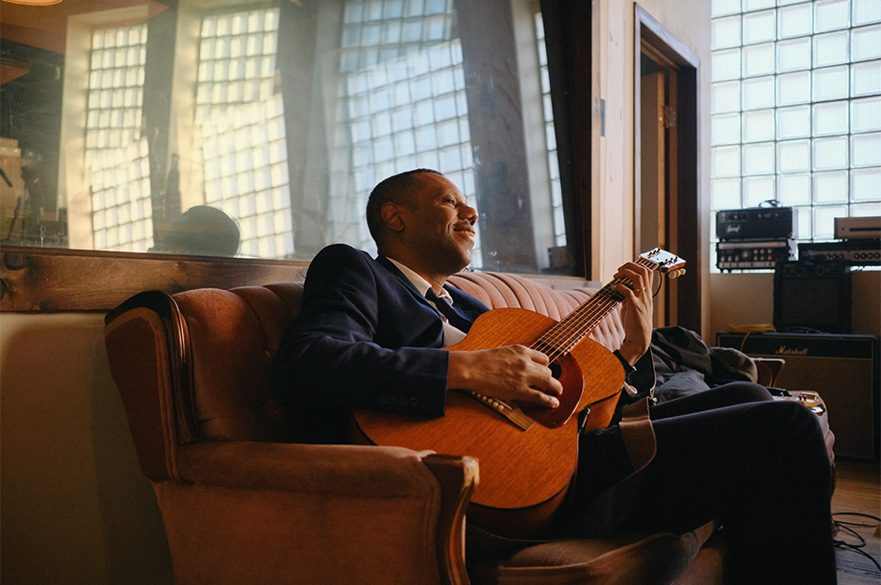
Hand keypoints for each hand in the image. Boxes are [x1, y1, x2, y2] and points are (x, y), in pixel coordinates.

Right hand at [446, 345, 562, 408]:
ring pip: (549, 381)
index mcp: (521, 350)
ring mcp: (524, 376)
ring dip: (553, 388)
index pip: (544, 358)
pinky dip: (550, 400)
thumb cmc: (482, 361)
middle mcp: (526, 362)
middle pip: (548, 371)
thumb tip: (520, 365)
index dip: (545, 367)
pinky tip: (554, 403)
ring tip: (556, 392)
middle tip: (549, 384)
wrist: (471, 368)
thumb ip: (516, 357)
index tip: (543, 372)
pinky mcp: (519, 390)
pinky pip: (540, 396)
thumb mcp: (503, 352)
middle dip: (549, 378)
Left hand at [612, 262, 653, 364]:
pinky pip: (628, 291)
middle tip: (619, 270)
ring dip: (625, 273)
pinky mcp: (635, 306)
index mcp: (647, 293)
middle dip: (630, 266)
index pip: (648, 272)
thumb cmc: (635, 323)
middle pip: (644, 271)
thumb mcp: (632, 306)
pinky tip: (614, 289)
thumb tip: (619, 287)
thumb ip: (628, 296)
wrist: (640, 338)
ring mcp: (642, 299)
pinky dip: (620, 287)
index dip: (637, 266)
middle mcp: (646, 294)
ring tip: (616, 276)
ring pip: (638, 277)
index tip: (625, 268)